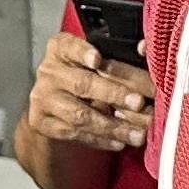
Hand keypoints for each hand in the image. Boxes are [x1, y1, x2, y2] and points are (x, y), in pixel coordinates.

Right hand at [21, 29, 151, 154]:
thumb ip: (119, 56)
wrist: (55, 107)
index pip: (68, 46)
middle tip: (139, 102)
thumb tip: (145, 48)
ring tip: (137, 133)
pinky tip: (120, 142)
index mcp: (61, 49)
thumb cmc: (84, 76)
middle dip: (114, 93)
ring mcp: (44, 98)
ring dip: (112, 126)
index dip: (82, 52)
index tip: (98, 59)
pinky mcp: (43, 123)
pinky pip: (74, 134)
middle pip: (82, 83)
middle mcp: (49, 72)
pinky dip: (100, 140)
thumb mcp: (97, 62)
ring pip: (79, 114)